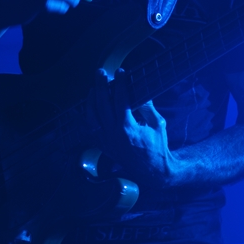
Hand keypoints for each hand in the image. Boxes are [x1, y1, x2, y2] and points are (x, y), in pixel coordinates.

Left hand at [88, 68, 178, 187]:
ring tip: (93, 88)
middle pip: (101, 105)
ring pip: (91, 117)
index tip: (120, 72)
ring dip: (90, 100)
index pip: (120, 100)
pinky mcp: (103, 146)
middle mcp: (113, 135)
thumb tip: (142, 91)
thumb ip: (148, 108)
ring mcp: (106, 141)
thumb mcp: (158, 124)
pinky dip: (85, 117)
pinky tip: (86, 106)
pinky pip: (88, 130)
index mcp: (128, 129)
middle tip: (101, 73)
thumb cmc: (158, 147)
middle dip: (100, 86)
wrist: (152, 171)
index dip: (119, 84)